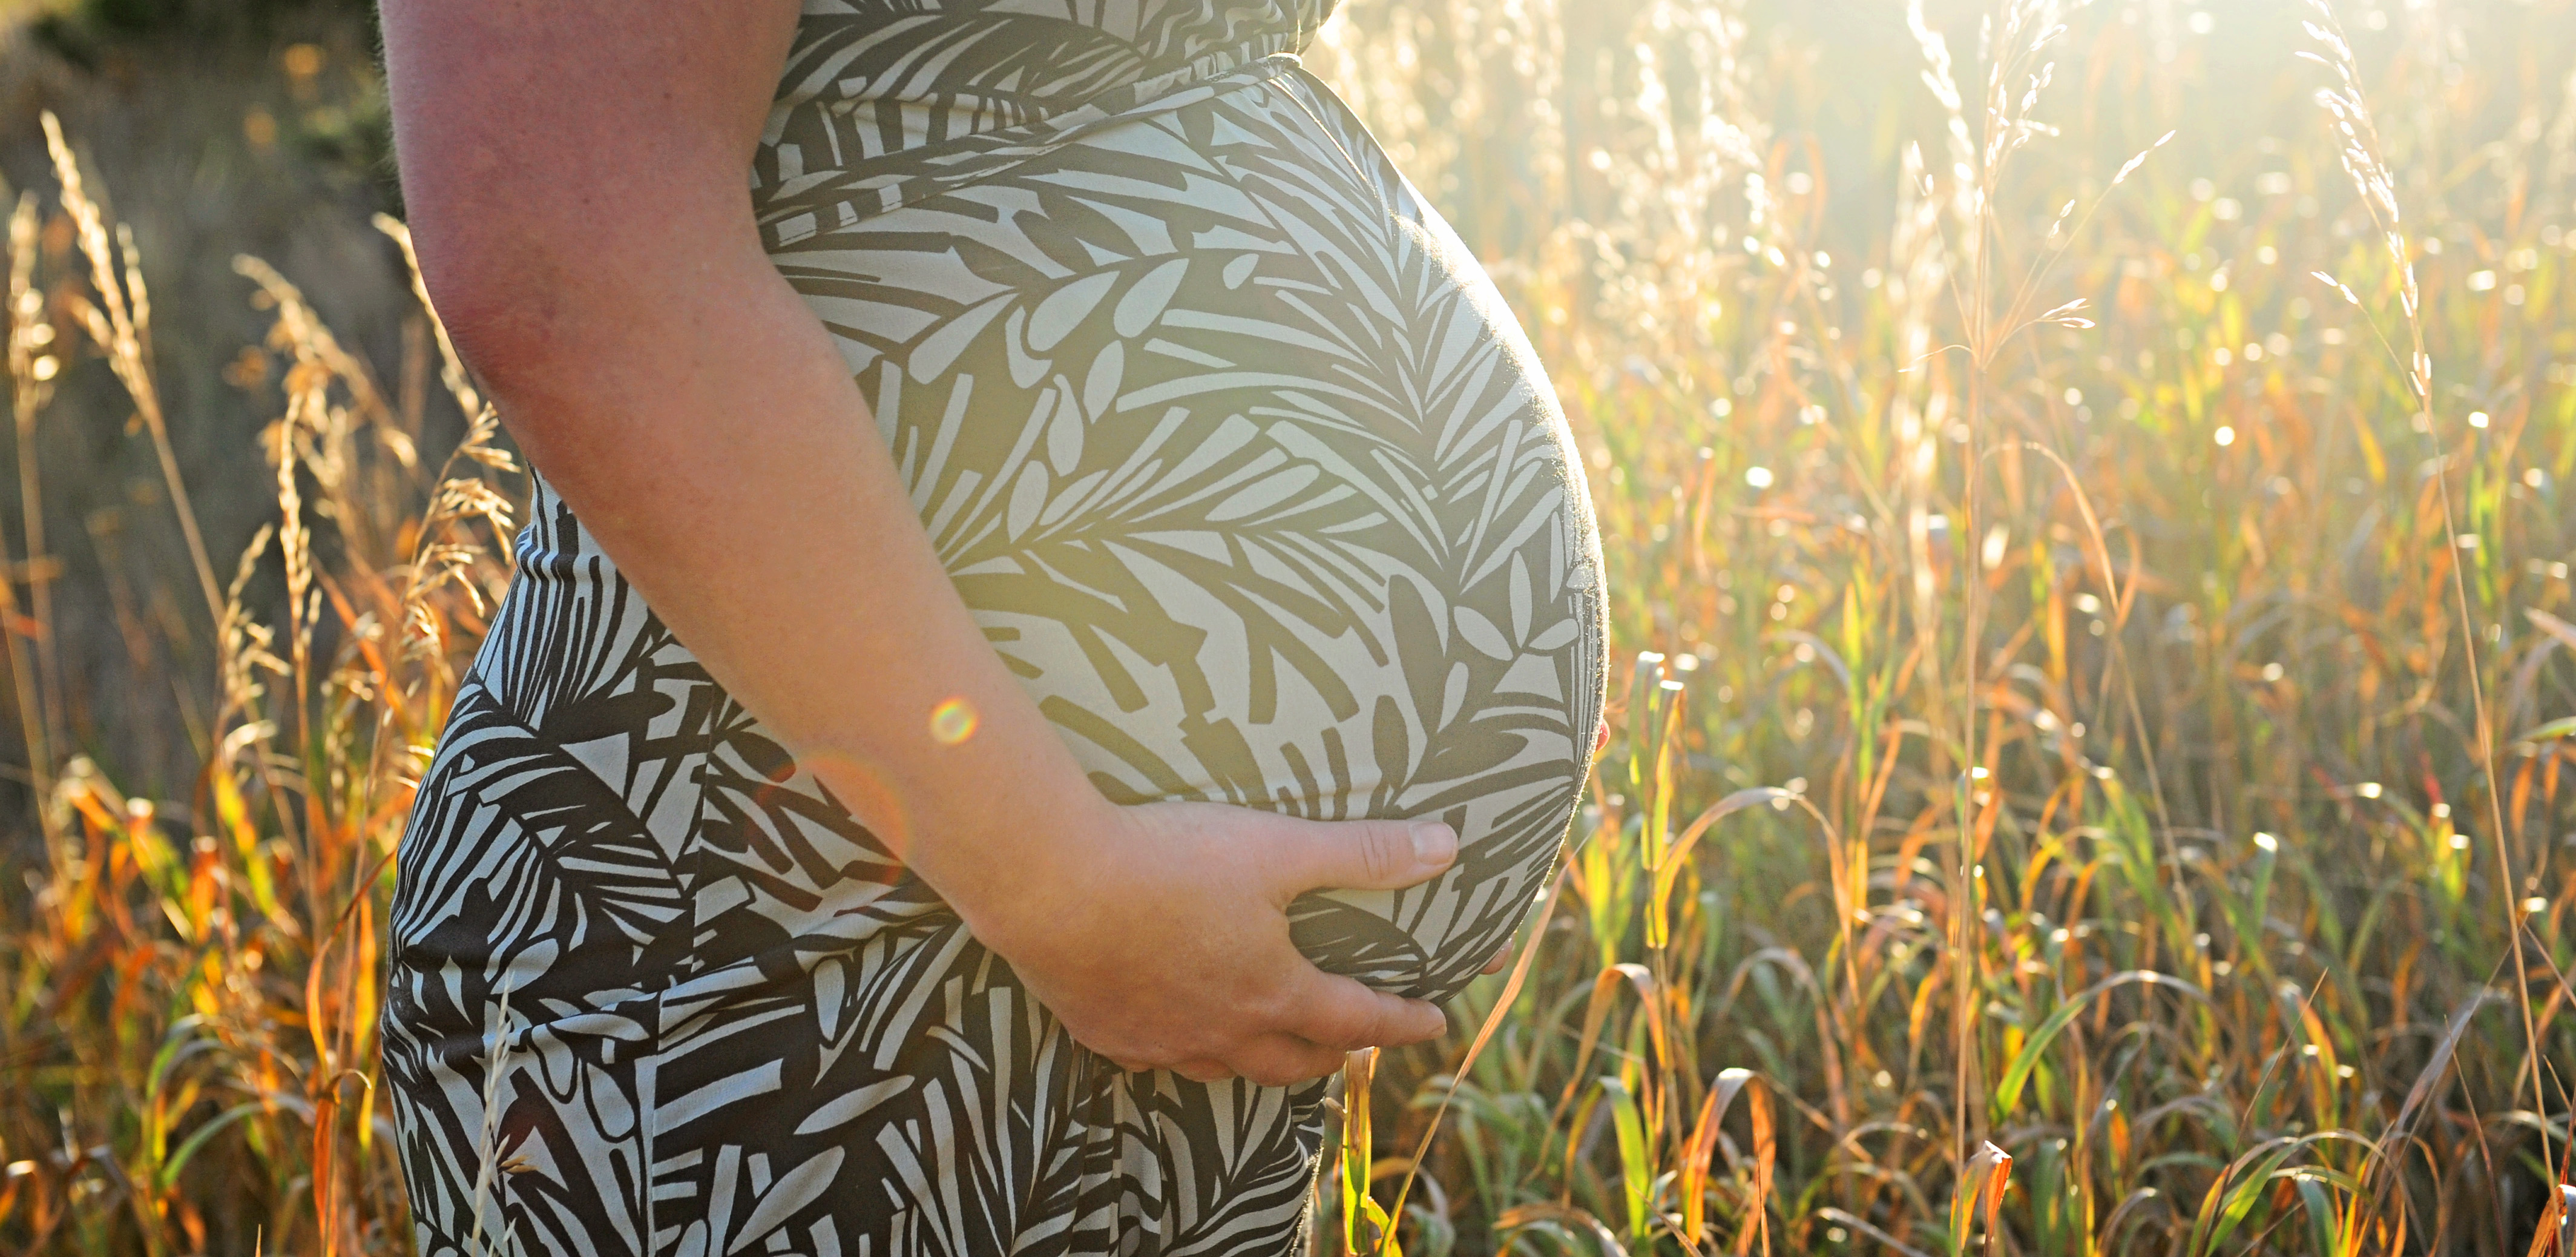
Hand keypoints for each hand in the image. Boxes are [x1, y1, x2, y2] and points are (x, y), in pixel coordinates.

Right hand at [957, 798, 1461, 1086]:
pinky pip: (1160, 1058)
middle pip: (1293, 1061)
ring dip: (1262, 1060)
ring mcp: (1160, 1040)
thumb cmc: (1167, 860)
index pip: (1356, 1018)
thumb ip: (1361, 852)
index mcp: (1272, 992)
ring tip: (1273, 1043)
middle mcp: (1221, 1032)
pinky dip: (1185, 1051)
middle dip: (1334, 1054)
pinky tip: (1177, 1033)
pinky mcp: (1106, 1032)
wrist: (1050, 885)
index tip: (1434, 1022)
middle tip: (1355, 1043)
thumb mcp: (1276, 847)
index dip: (1402, 1021)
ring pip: (1226, 1069)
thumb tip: (1445, 848)